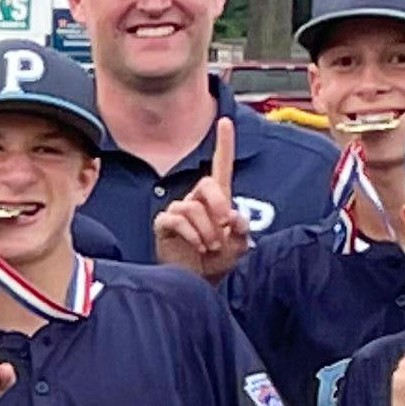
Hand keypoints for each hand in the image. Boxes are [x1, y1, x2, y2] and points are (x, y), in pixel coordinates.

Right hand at [155, 119, 248, 276]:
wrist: (199, 284)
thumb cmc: (218, 264)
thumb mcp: (239, 247)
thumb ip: (241, 230)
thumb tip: (233, 216)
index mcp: (217, 200)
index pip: (220, 165)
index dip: (223, 143)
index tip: (225, 121)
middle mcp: (196, 200)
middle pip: (206, 183)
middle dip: (218, 203)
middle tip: (224, 225)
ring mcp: (178, 211)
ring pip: (191, 207)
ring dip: (206, 229)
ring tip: (209, 247)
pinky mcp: (164, 224)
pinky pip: (176, 218)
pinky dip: (190, 234)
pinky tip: (196, 247)